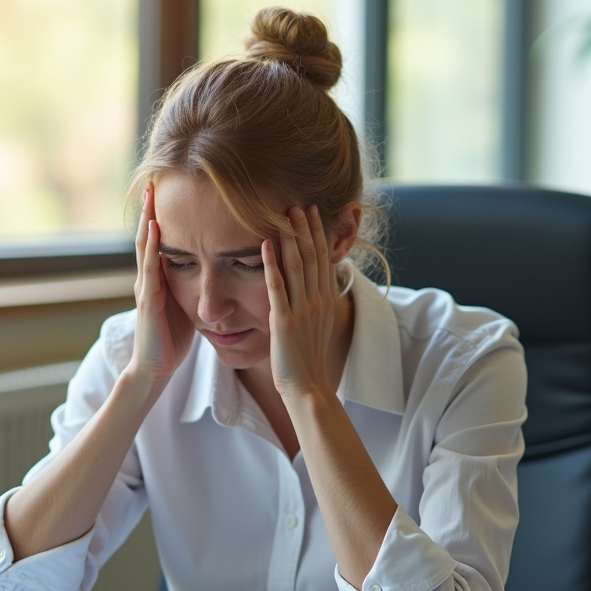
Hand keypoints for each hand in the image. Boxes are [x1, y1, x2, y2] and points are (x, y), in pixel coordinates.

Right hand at [128, 182, 194, 387]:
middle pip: (149, 236)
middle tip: (156, 179)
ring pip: (145, 246)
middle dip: (152, 209)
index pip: (161, 240)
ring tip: (152, 193)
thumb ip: (191, 287)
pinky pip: (149, 268)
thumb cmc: (172, 340)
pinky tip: (155, 228)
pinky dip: (151, 246)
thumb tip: (210, 270)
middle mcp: (148, 278)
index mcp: (159, 279)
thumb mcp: (185, 306)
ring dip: (148, 218)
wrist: (156, 369)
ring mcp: (145, 287)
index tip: (171, 190)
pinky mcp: (147, 300)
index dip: (164, 216)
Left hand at [261, 204, 336, 400]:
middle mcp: (317, 301)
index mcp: (325, 301)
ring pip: (298, 266)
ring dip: (292, 237)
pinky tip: (265, 244)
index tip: (313, 212)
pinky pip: (277, 287)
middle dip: (307, 228)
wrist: (307, 387)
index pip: (323, 259)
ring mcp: (302, 310)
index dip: (318, 234)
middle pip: (313, 256)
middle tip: (300, 203)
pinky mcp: (284, 322)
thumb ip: (313, 303)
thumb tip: (312, 286)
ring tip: (285, 213)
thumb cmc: (307, 360)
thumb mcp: (316, 326)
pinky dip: (271, 264)